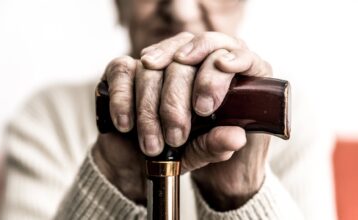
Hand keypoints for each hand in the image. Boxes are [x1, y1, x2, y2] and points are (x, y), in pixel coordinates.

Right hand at [94, 31, 271, 209]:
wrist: (136, 161)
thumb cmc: (176, 152)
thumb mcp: (199, 152)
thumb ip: (216, 144)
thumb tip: (237, 137)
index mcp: (217, 75)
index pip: (226, 54)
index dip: (214, 76)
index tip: (204, 107)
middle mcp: (187, 60)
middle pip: (183, 62)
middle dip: (176, 103)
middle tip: (175, 137)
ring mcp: (153, 62)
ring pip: (151, 68)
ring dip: (149, 111)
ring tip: (152, 145)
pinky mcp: (123, 68)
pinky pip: (122, 70)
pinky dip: (124, 99)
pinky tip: (126, 124)